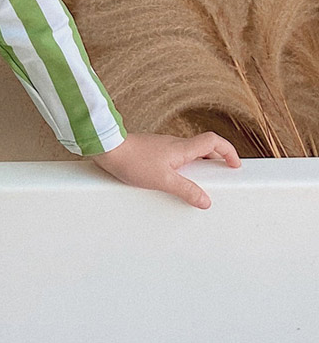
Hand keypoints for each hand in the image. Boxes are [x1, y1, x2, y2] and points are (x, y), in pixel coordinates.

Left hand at [88, 130, 240, 208]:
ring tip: (198, 185)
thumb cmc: (132, 161)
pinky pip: (174, 159)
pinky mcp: (151, 152)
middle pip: (203, 148)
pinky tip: (173, 182)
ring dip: (198, 166)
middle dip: (215, 161)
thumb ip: (186, 190)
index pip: (213, 141)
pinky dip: (181, 168)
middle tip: (219, 177)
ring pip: (188, 154)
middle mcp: (174, 144)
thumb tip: (205, 200)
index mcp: (182, 148)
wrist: (106, 149)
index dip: (228, 151)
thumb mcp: (163, 180)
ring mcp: (162, 147)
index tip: (235, 165)